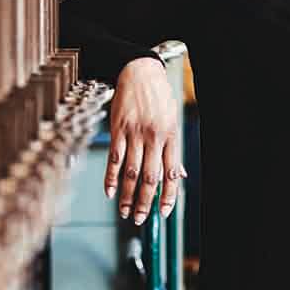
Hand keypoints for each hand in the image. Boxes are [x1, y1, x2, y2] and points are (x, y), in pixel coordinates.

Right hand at [105, 57, 186, 224]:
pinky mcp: (118, 129)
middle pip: (150, 178)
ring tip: (124, 211)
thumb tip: (180, 174)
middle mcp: (154, 137)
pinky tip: (109, 190)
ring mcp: (135, 133)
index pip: (172, 174)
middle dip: (145, 202)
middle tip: (140, 218)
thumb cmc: (158, 96)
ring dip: (127, 195)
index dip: (168, 196)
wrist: (139, 71)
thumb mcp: (172, 120)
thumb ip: (173, 150)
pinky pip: (114, 158)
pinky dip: (110, 177)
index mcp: (170, 136)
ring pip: (131, 172)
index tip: (163, 212)